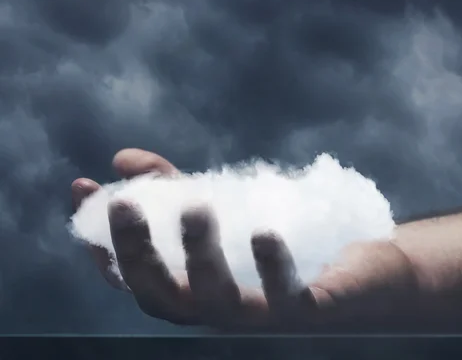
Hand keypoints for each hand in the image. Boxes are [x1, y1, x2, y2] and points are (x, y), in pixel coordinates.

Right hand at [71, 149, 419, 331]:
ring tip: (195, 208)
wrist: (362, 270)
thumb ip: (173, 190)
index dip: (102, 239)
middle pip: (165, 297)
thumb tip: (123, 158)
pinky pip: (289, 298)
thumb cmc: (284, 245)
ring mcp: (264, 319)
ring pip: (221, 302)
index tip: (83, 190)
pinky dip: (273, 268)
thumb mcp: (224, 210)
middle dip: (138, 254)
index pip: (134, 276)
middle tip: (123, 204)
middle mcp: (220, 314)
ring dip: (202, 257)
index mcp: (195, 292)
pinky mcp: (311, 312)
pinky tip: (262, 233)